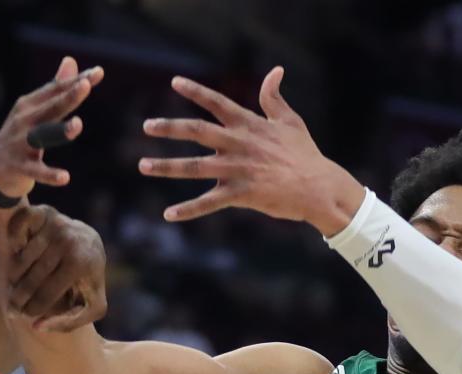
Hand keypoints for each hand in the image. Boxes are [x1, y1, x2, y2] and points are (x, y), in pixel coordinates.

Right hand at [0, 56, 103, 200]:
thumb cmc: (20, 137)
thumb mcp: (35, 111)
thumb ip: (55, 90)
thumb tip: (71, 61)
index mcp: (30, 105)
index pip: (56, 91)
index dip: (76, 82)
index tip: (98, 73)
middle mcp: (25, 121)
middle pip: (51, 108)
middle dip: (68, 96)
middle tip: (85, 86)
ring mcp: (21, 143)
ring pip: (43, 136)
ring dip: (60, 130)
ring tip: (78, 124)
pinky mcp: (20, 167)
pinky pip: (37, 171)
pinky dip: (50, 174)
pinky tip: (65, 178)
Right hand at [5, 205, 107, 329]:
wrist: (90, 245)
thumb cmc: (87, 281)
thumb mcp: (90, 307)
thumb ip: (68, 322)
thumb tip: (37, 326)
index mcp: (80, 264)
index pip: (48, 292)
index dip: (33, 308)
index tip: (24, 317)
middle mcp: (69, 240)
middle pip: (33, 276)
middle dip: (20, 296)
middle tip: (11, 307)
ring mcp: (56, 223)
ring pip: (23, 256)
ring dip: (14, 274)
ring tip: (13, 286)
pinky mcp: (44, 211)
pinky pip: (18, 227)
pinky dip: (13, 240)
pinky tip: (17, 254)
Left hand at [138, 67, 364, 233]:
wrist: (318, 187)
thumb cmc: (305, 154)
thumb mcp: (291, 120)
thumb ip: (274, 97)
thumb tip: (275, 71)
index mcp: (248, 125)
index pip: (216, 102)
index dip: (195, 91)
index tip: (174, 82)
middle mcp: (238, 144)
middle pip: (196, 131)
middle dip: (169, 128)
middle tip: (146, 126)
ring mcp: (237, 170)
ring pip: (194, 167)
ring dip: (166, 166)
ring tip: (143, 166)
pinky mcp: (240, 195)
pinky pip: (208, 203)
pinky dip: (187, 210)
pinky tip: (168, 214)